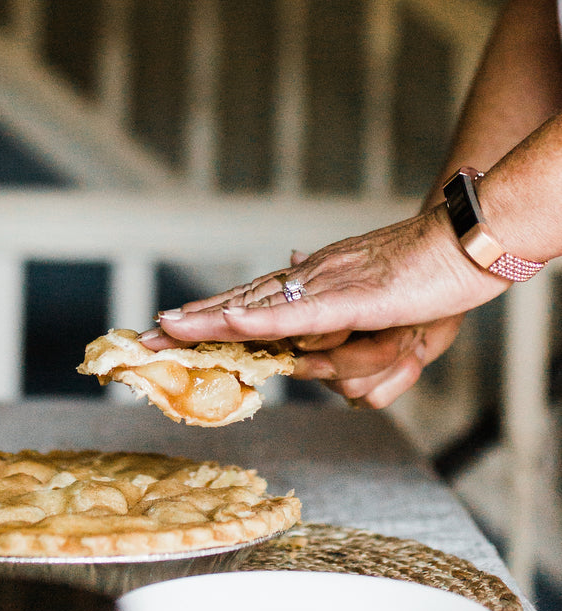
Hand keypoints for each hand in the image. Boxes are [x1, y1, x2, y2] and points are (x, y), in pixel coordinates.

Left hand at [143, 205, 507, 407]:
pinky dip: (261, 321)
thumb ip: (342, 342)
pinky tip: (227, 325)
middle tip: (142, 339)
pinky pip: (299, 313)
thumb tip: (316, 365)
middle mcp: (307, 282)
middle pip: (235, 305)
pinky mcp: (352, 298)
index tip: (164, 332)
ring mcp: (326, 287)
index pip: (245, 305)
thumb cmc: (425, 282)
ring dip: (209, 320)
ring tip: (164, 331)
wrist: (469, 245)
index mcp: (310, 288)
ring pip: (256, 307)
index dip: (202, 320)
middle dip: (187, 325)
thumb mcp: (375, 320)